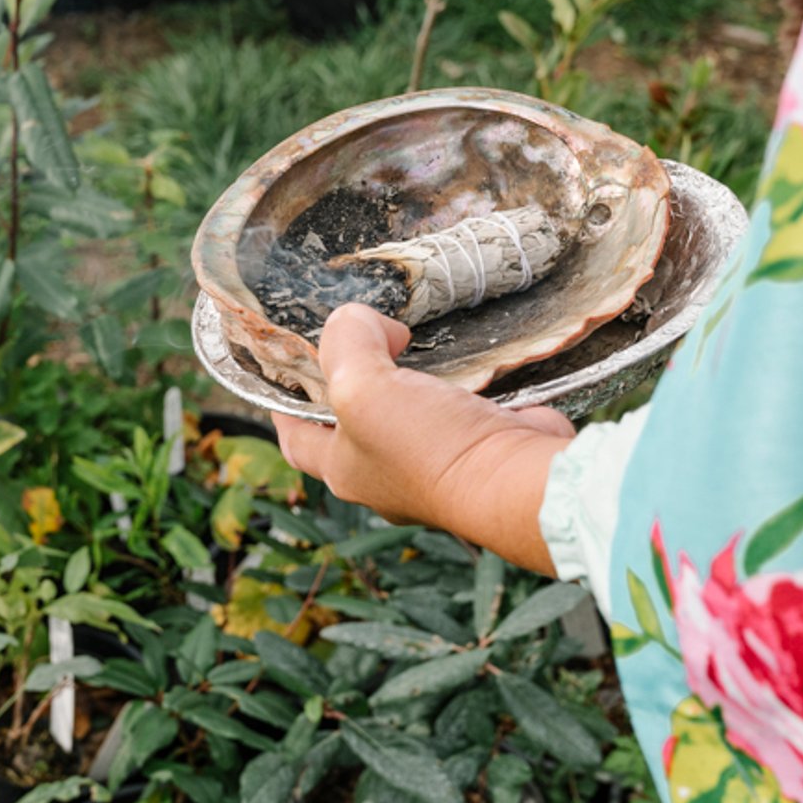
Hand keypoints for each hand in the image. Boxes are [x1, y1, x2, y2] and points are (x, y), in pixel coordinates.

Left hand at [272, 304, 573, 573]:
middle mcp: (386, 477)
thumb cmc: (429, 445)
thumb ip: (346, 343)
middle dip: (354, 385)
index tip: (284, 374)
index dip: (283, 408)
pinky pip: (459, 413)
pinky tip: (461, 359)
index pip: (297, 440)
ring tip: (410, 344)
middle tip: (359, 341)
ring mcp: (435, 468)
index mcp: (346, 469)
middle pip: (355, 426)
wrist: (518, 481)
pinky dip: (458, 386)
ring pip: (409, 418)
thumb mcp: (362, 386)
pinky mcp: (478, 449)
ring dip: (408, 383)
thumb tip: (361, 322)